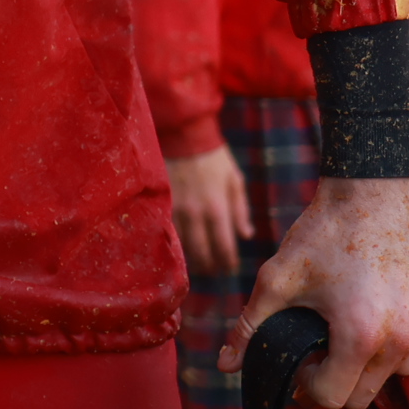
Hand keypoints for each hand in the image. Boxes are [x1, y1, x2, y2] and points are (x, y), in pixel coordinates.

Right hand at [166, 144, 254, 274]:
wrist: (184, 136)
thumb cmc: (214, 157)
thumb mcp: (235, 180)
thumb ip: (240, 210)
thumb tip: (245, 235)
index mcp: (217, 208)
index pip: (224, 246)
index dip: (228, 262)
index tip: (231, 269)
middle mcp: (196, 214)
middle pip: (202, 253)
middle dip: (211, 266)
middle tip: (216, 272)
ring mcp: (176, 210)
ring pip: (184, 246)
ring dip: (192, 260)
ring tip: (200, 265)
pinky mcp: (163, 205)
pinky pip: (170, 232)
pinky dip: (177, 244)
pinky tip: (181, 249)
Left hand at [222, 175, 408, 408]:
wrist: (372, 192)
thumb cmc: (321, 235)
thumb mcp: (276, 279)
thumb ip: (249, 328)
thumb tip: (224, 366)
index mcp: (360, 336)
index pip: (334, 398)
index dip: (307, 385)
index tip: (299, 360)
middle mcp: (398, 340)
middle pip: (362, 398)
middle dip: (333, 382)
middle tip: (314, 352)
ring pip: (390, 380)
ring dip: (363, 370)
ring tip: (339, 336)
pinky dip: (388, 353)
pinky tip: (365, 323)